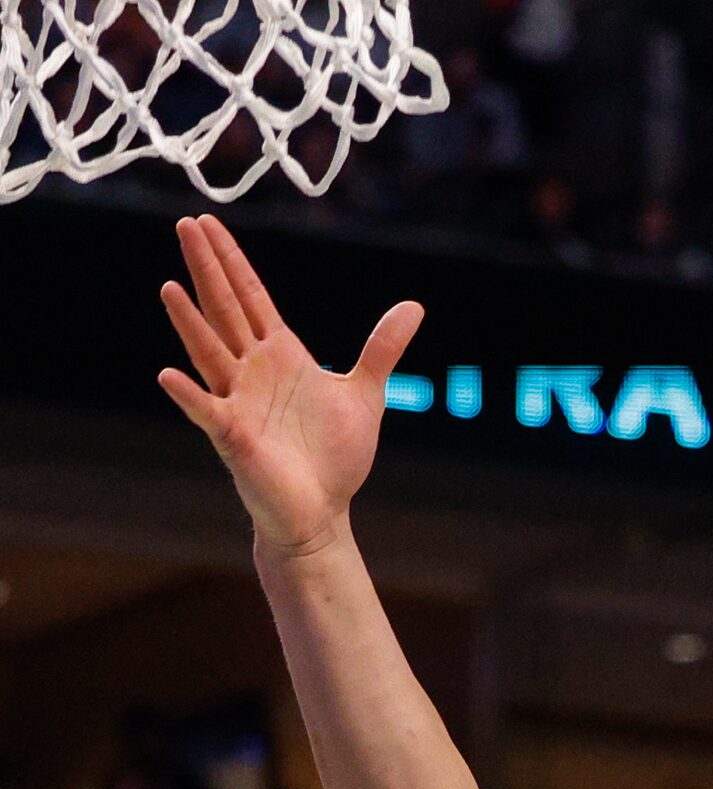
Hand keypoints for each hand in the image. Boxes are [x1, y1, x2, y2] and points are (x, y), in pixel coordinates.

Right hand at [157, 215, 423, 557]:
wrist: (323, 511)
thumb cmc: (334, 456)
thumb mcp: (366, 393)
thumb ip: (382, 349)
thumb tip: (413, 306)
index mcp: (281, 356)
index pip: (250, 297)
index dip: (231, 261)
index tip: (207, 223)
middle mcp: (252, 372)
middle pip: (224, 310)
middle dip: (206, 269)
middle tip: (184, 224)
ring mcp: (238, 402)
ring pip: (209, 353)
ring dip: (189, 322)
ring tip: (169, 286)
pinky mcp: (234, 438)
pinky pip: (206, 412)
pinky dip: (188, 395)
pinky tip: (168, 374)